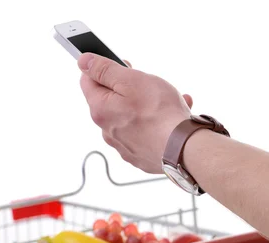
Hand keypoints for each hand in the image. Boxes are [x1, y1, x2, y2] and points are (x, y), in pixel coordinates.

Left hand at [78, 54, 193, 172]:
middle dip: (128, 88)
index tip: (121, 65)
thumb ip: (104, 70)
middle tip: (148, 84)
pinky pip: (145, 132)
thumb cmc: (160, 114)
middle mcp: (108, 130)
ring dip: (147, 106)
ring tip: (169, 101)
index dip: (102, 68)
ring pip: (131, 117)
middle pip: (111, 100)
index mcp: (100, 110)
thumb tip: (84, 62)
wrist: (184, 148)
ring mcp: (125, 145)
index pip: (88, 81)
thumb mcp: (131, 80)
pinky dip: (157, 123)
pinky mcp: (142, 155)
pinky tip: (174, 116)